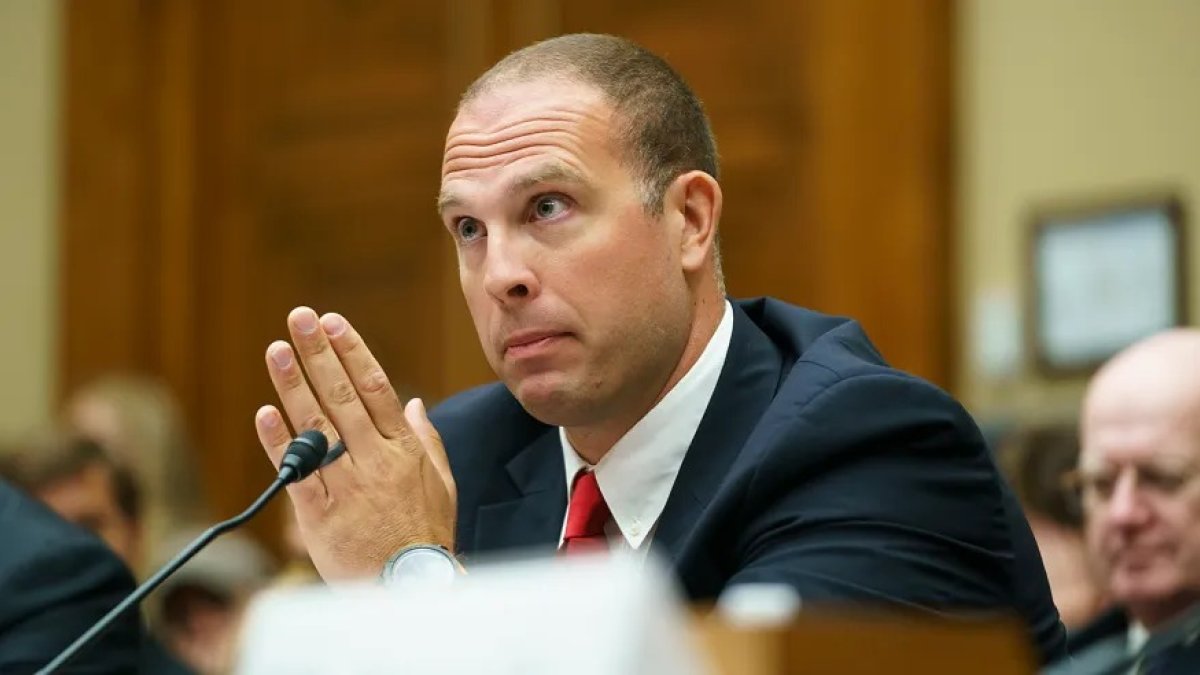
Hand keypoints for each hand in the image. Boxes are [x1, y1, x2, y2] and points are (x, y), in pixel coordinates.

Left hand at [254, 307, 456, 580]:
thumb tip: (413, 403)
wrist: (410, 590)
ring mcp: (347, 485)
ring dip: (294, 383)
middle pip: (342, 396)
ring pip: (316, 425)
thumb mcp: (443, 485)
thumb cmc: (427, 538)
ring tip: (277, 349)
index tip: (332, 322)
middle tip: (299, 317)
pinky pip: (296, 471)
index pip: (375, 388)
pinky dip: (280, 441)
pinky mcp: (320, 514)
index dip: (352, 352)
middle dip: (319, 352)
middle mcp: (376, 460)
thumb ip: (427, 440)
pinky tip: (266, 411)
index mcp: (405, 449)